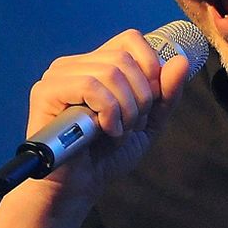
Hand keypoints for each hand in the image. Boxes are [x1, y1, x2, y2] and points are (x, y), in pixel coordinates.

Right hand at [24, 29, 191, 199]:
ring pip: (111, 71)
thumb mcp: (148, 123)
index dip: (150, 66)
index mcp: (97, 65)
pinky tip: (104, 131)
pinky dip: (108, 111)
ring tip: (117, 132)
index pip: (131, 39)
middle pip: (125, 58)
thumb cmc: (106, 155)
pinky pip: (90, 85)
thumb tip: (181, 61)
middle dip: (140, 98)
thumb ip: (165, 94)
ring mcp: (58, 75)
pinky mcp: (46, 91)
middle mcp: (76, 64)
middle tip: (130, 126)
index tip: (150, 102)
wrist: (79, 187)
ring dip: (126, 109)